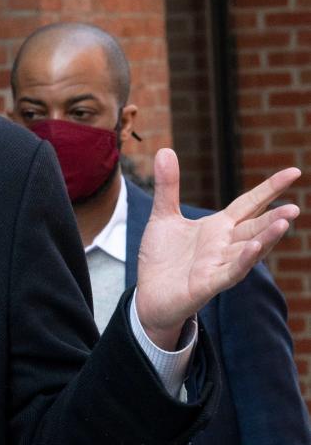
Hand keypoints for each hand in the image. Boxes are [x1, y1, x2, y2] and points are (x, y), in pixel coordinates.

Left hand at [136, 148, 299, 348]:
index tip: (294, 172)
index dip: (269, 189)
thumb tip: (165, 149)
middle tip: (294, 206)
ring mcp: (218, 265)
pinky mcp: (208, 284)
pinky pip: (230, 271)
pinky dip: (242, 260)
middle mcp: (224, 245)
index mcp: (217, 227)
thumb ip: (168, 186)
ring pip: (248, 249)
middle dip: (274, 217)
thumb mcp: (163, 216)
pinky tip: (253, 248)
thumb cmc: (162, 258)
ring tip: (285, 222)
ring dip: (265, 238)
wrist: (149, 295)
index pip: (249, 204)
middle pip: (254, 227)